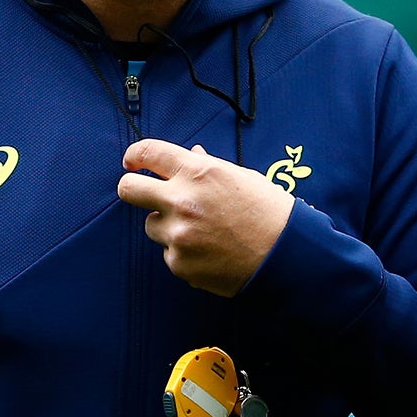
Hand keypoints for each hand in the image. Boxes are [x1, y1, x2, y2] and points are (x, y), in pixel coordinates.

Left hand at [117, 139, 292, 295]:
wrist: (287, 257)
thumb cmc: (270, 213)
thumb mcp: (243, 178)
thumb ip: (209, 167)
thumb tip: (191, 154)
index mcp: (199, 173)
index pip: (148, 153)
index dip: (135, 155)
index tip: (133, 161)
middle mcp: (183, 201)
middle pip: (129, 189)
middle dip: (131, 187)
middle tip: (140, 192)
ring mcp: (178, 235)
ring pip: (151, 224)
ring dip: (168, 225)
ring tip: (203, 230)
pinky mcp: (179, 263)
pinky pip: (169, 252)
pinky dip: (184, 252)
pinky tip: (211, 251)